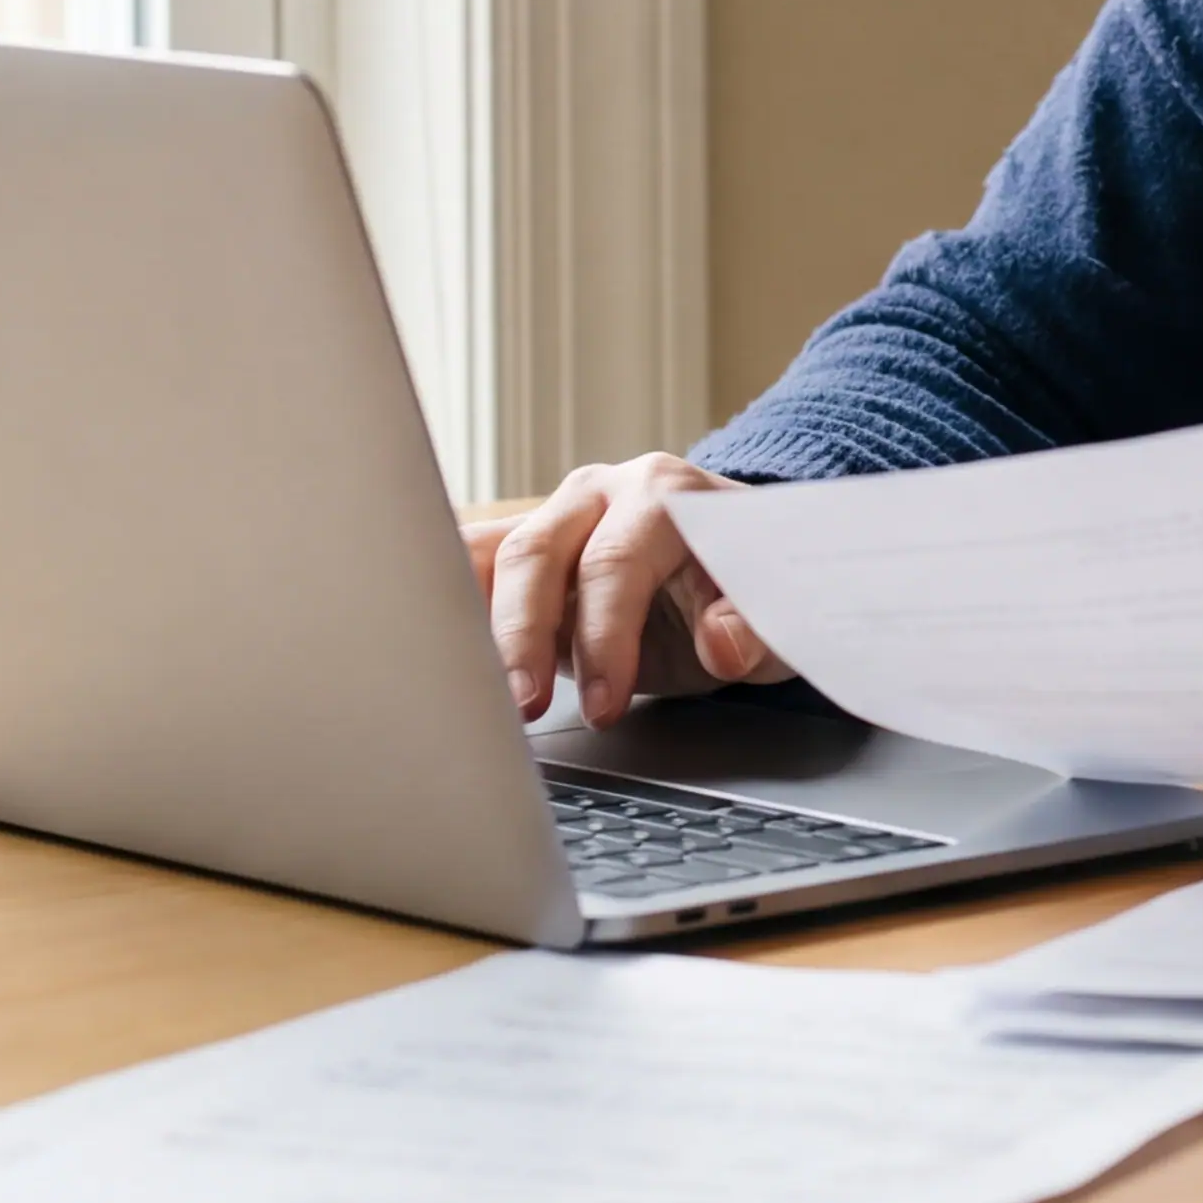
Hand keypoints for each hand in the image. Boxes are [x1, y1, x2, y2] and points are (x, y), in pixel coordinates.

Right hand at [469, 457, 792, 725]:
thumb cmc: (752, 579)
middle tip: (523, 708)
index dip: (604, 639)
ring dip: (469, 625)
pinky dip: (442, 605)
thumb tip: (724, 646)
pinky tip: (422, 649)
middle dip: (522, 636)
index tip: (603, 706)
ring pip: (489, 558)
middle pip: (536, 553)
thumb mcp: (780, 607)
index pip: (616, 564)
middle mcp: (599, 494)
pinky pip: (468, 566)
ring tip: (461, 690)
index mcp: (663, 494)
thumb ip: (757, 626)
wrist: (735, 554)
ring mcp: (553, 517)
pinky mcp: (522, 551)